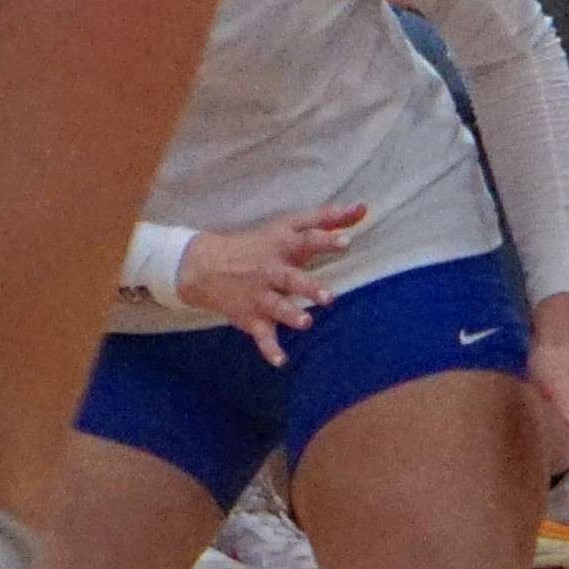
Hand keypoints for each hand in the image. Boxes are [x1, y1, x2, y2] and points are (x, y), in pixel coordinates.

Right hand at [173, 205, 362, 363]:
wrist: (205, 266)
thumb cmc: (260, 244)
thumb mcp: (289, 226)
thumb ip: (327, 219)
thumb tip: (363, 207)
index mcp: (283, 246)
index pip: (306, 240)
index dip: (326, 240)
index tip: (346, 240)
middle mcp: (272, 271)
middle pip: (291, 278)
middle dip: (309, 288)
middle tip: (329, 298)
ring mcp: (261, 296)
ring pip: (276, 307)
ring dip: (291, 316)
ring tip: (306, 322)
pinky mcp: (252, 318)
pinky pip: (261, 336)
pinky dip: (270, 349)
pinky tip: (281, 361)